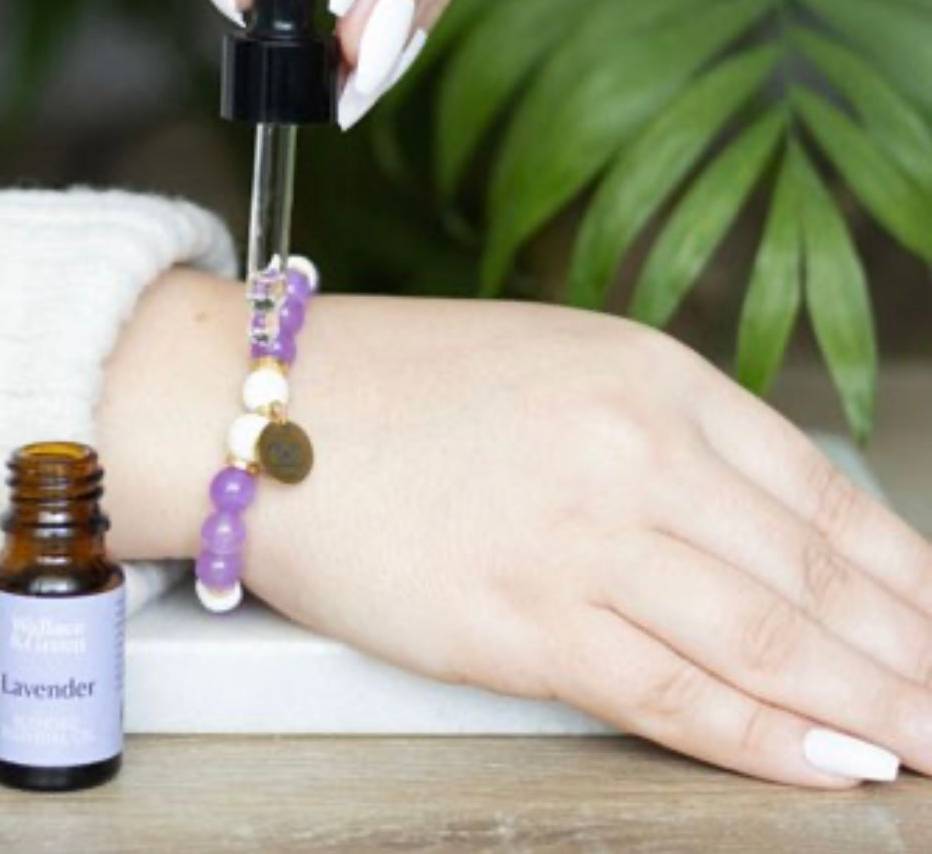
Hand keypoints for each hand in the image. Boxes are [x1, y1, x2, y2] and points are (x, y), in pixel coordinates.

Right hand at [100, 272, 931, 786]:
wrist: (267, 413)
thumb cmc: (402, 384)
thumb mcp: (558, 367)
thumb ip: (662, 435)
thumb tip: (758, 525)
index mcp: (650, 375)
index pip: (822, 490)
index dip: (906, 575)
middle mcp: (634, 451)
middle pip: (814, 576)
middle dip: (908, 654)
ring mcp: (581, 539)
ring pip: (766, 642)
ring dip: (865, 706)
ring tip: (923, 745)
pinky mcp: (521, 624)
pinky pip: (674, 695)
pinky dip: (764, 742)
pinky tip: (828, 766)